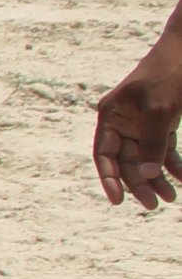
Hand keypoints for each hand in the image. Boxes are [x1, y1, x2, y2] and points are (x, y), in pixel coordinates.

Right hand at [93, 32, 181, 208]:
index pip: (104, 153)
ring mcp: (142, 123)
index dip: (109, 178)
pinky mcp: (162, 123)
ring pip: (146, 159)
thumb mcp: (161, 109)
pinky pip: (164, 150)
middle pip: (126, 160)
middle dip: (140, 182)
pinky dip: (173, 165)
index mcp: (111, 115)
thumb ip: (153, 142)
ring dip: (157, 178)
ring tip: (171, 197)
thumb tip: (149, 174)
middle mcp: (123, 121)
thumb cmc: (170, 74)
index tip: (118, 201)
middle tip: (154, 204)